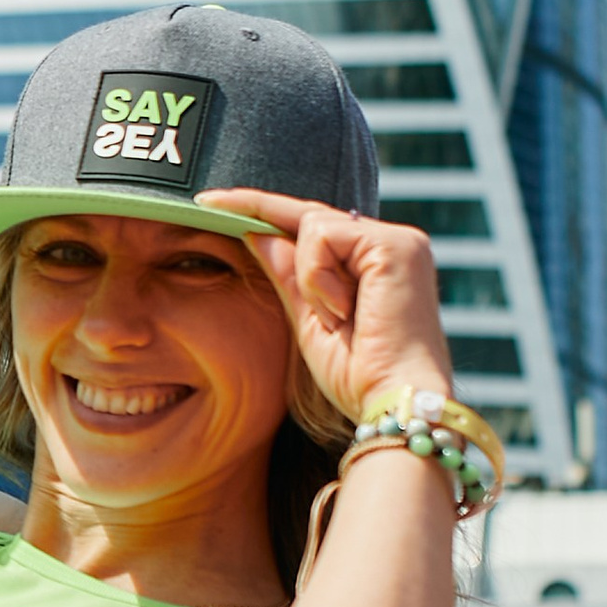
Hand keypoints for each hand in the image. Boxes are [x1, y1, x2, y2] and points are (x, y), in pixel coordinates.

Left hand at [199, 192, 453, 426]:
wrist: (393, 405)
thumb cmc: (360, 376)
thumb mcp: (309, 320)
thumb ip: (288, 275)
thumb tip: (254, 232)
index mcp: (377, 262)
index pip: (314, 225)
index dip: (264, 209)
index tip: (208, 201)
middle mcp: (393, 244)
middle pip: (310, 216)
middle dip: (260, 217)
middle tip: (207, 205)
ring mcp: (400, 241)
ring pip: (313, 224)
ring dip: (307, 277)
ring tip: (336, 317)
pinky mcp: (397, 245)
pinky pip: (324, 235)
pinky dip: (317, 276)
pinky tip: (342, 309)